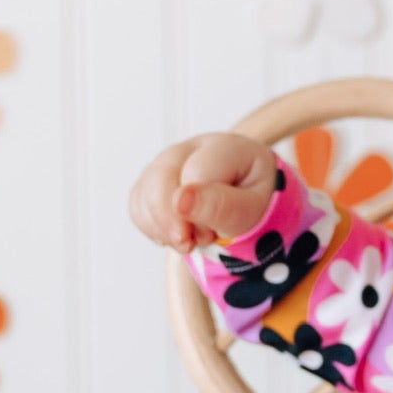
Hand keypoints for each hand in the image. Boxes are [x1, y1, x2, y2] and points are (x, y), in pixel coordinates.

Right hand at [128, 131, 277, 250]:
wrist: (249, 201)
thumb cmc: (254, 201)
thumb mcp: (252, 209)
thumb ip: (222, 205)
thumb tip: (180, 200)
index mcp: (226, 147)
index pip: (198, 172)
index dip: (199, 211)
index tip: (209, 235)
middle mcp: (192, 148)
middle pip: (161, 178)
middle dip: (171, 220)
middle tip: (190, 244)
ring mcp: (168, 162)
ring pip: (144, 194)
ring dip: (163, 228)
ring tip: (189, 241)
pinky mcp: (151, 181)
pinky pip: (138, 207)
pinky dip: (153, 229)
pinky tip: (177, 235)